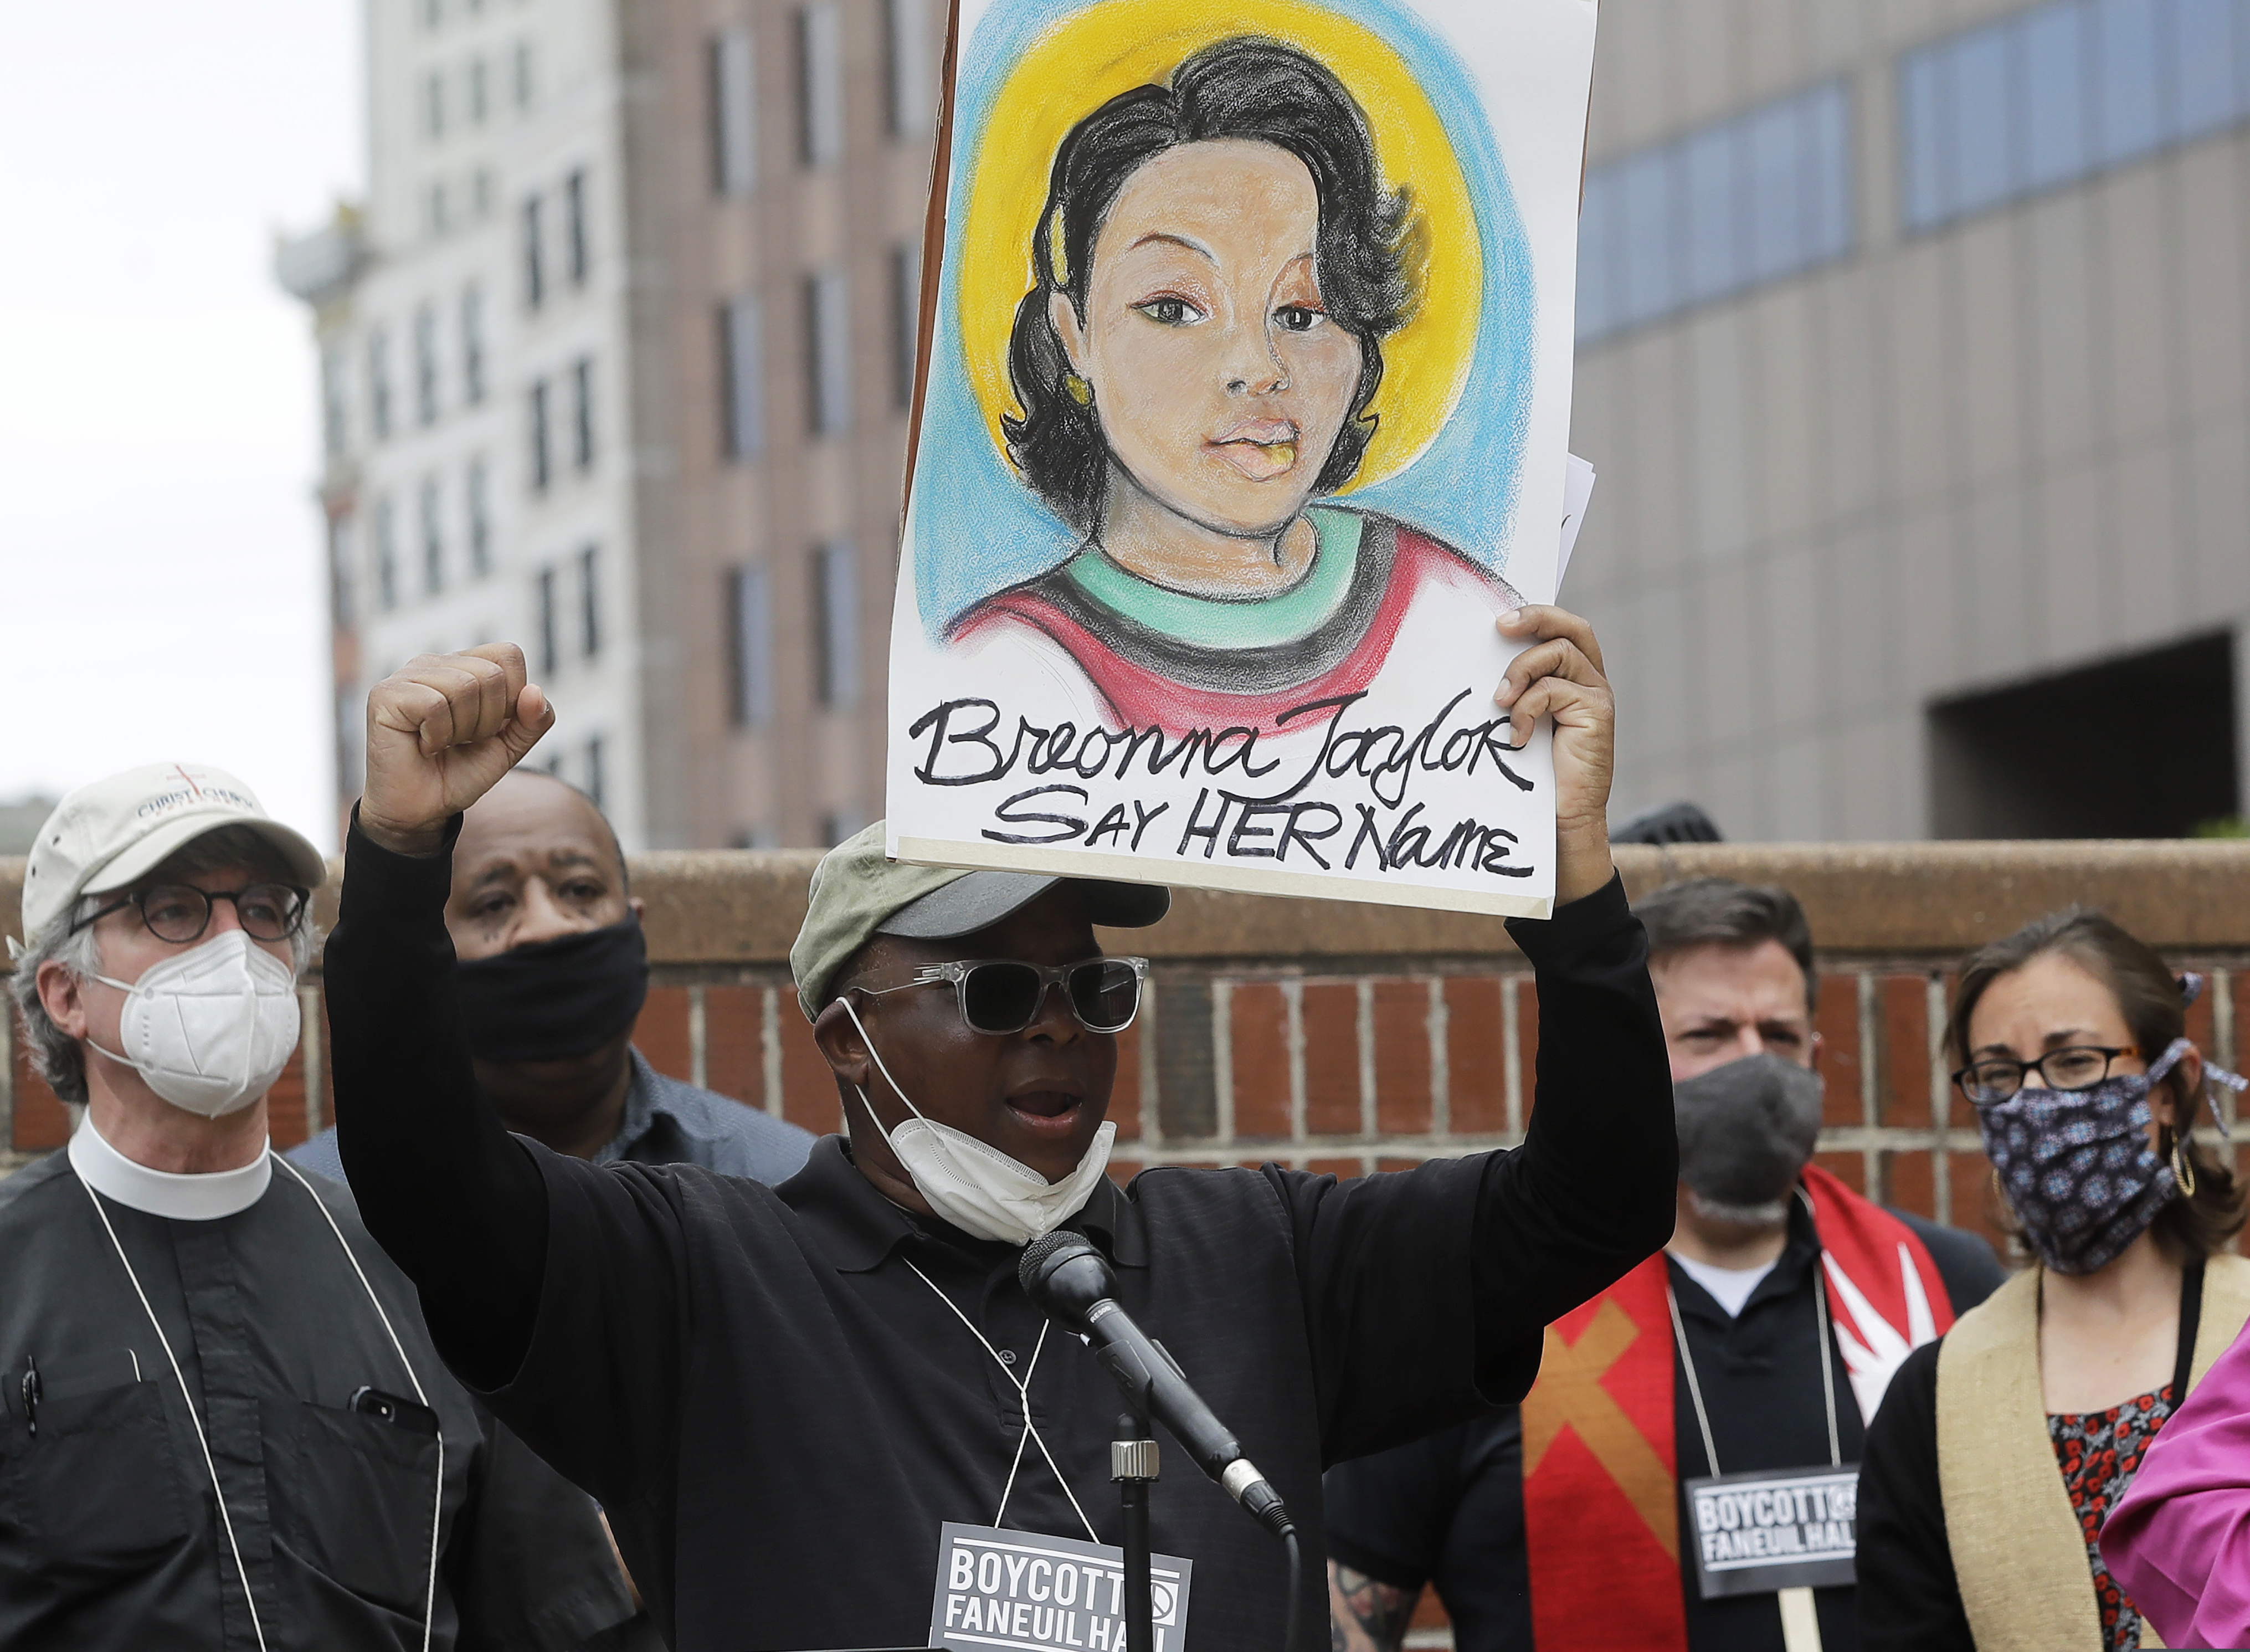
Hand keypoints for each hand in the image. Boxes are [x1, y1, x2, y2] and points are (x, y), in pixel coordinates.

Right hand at [362, 645, 555, 854]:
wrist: (421, 810)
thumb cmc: (459, 773)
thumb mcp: (509, 747)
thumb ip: (533, 721)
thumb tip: (535, 691)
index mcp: (463, 666)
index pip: (508, 655)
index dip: (513, 697)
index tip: (491, 727)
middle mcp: (434, 663)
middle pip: (490, 674)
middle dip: (488, 721)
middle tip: (461, 740)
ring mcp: (406, 675)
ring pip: (464, 686)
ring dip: (462, 729)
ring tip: (441, 743)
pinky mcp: (385, 695)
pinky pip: (434, 705)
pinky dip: (438, 735)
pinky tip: (424, 746)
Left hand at [1496, 606, 1614, 905]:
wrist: (1562, 820)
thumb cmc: (1535, 774)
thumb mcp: (1521, 722)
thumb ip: (1516, 691)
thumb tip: (1478, 663)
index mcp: (1575, 677)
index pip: (1563, 629)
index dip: (1537, 614)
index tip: (1499, 619)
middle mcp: (1592, 680)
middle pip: (1572, 628)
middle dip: (1536, 617)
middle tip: (1501, 626)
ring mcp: (1597, 696)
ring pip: (1558, 653)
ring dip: (1520, 671)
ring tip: (1500, 702)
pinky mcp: (1596, 714)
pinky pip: (1552, 689)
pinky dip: (1526, 708)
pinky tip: (1516, 736)